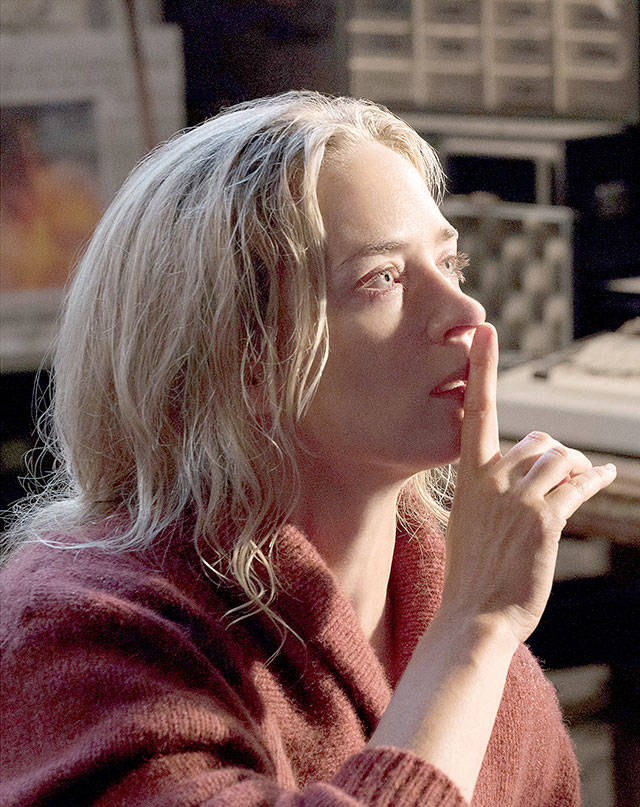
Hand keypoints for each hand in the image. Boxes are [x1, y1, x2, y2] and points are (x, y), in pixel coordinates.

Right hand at [442, 323, 616, 643]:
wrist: (473, 614)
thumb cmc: (473, 571)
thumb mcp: (472, 521)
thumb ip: (492, 487)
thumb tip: (530, 464)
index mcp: (467, 477)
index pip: (474, 412)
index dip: (482, 370)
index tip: (483, 333)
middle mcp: (491, 478)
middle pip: (537, 441)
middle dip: (555, 455)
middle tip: (569, 471)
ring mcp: (517, 497)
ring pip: (560, 460)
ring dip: (577, 469)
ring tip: (586, 479)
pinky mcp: (545, 518)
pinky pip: (578, 485)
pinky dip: (595, 477)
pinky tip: (605, 474)